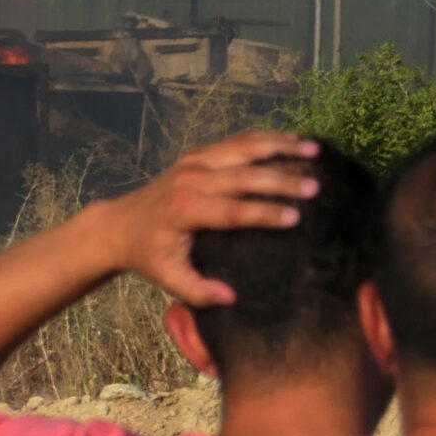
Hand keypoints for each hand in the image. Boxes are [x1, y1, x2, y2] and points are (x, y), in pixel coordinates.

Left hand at [102, 132, 320, 306]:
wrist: (121, 224)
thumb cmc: (149, 254)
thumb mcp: (168, 279)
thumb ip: (198, 291)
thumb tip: (231, 297)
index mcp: (185, 211)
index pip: (232, 211)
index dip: (264, 213)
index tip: (295, 218)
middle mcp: (192, 180)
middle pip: (244, 176)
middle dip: (282, 181)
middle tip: (315, 187)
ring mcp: (195, 161)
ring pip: (244, 148)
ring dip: (280, 147)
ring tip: (313, 150)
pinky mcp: (199, 153)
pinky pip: (237, 141)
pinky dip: (266, 138)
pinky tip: (292, 140)